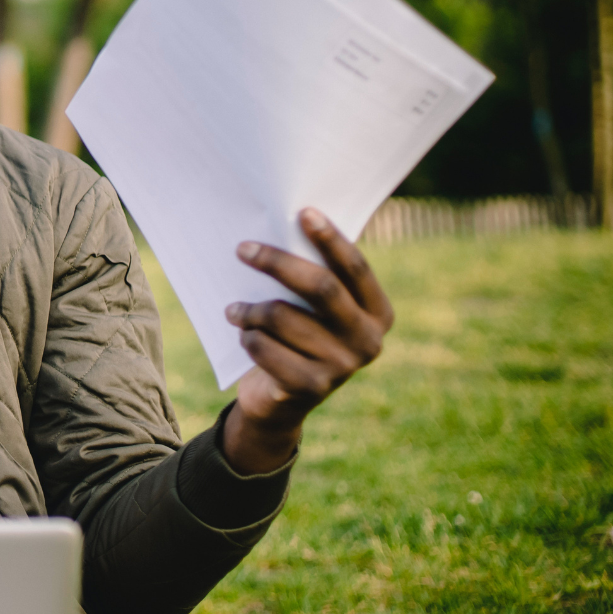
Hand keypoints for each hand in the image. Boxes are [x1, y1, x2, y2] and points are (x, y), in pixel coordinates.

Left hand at [220, 208, 393, 473]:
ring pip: (283, 317)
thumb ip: (316, 276)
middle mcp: (369, 341)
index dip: (330, 238)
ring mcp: (343, 368)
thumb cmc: (297, 337)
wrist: (280, 401)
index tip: (303, 212)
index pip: (355, 267)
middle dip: (277, 263)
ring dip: (249, 309)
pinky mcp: (311, 388)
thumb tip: (287, 221)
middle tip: (243, 249)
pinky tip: (245, 337)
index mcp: (378, 313)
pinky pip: (265, 347)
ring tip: (234, 310)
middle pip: (321, 288)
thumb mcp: (313, 309)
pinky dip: (247, 337)